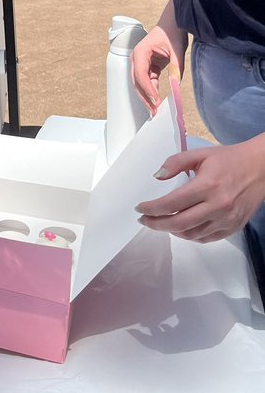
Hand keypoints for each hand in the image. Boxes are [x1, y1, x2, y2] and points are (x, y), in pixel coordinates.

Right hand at [131, 23, 186, 112]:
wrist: (173, 23)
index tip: (156, 100)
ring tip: (155, 109)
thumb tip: (176, 86)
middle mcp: (137, 58)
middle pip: (137, 82)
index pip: (141, 74)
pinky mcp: (147, 66)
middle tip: (154, 111)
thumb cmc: (173, 32)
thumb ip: (176, 68)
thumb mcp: (177, 50)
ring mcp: (141, 63)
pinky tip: (157, 99)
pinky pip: (147, 81)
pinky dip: (152, 90)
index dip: (147, 89)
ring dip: (147, 96)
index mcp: (140, 52)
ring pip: (140, 84)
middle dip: (145, 97)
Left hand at [136, 135, 264, 242]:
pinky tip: (182, 228)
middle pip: (179, 224)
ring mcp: (227, 219)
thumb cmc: (229, 159)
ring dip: (172, 231)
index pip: (172, 203)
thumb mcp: (200, 154)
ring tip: (162, 222)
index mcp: (207, 185)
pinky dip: (190, 236)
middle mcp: (217, 206)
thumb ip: (176, 162)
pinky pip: (207, 238)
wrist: (262, 168)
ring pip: (192, 234)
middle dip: (156, 224)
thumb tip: (157, 176)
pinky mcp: (234, 227)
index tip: (140, 209)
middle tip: (145, 220)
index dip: (152, 208)